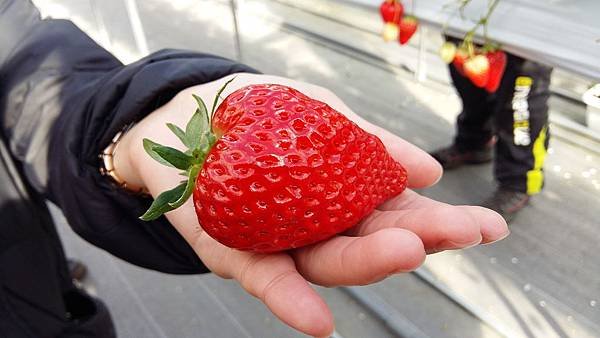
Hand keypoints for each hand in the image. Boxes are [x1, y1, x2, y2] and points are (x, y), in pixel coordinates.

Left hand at [116, 73, 508, 336]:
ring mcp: (283, 242)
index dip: (444, 222)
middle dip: (417, 238)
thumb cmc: (262, 116)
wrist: (184, 116)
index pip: (401, 212)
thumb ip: (367, 142)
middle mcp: (321, 224)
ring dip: (366, 263)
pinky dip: (291, 301)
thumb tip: (428, 170)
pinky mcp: (238, 254)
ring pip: (329, 262)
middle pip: (373, 242)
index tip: (489, 227)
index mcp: (347, 193)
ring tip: (405, 248)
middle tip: (456, 232)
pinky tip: (318, 321)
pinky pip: (268, 280)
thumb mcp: (320, 113)